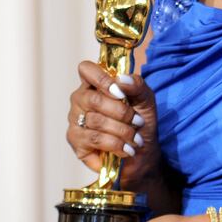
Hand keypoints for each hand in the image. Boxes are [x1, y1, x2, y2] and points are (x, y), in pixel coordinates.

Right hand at [67, 61, 160, 184]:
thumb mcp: (146, 99)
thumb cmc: (140, 121)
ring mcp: (76, 121)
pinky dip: (116, 144)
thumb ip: (136, 84)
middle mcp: (81, 100)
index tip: (120, 94)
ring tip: (135, 138)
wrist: (142, 152)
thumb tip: (121, 79)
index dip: (102, 79)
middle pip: (93, 99)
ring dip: (123, 131)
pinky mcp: (76, 142)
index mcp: (95, 84)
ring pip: (96, 121)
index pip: (86, 69)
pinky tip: (126, 149)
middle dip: (122, 113)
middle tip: (138, 122)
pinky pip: (94, 139)